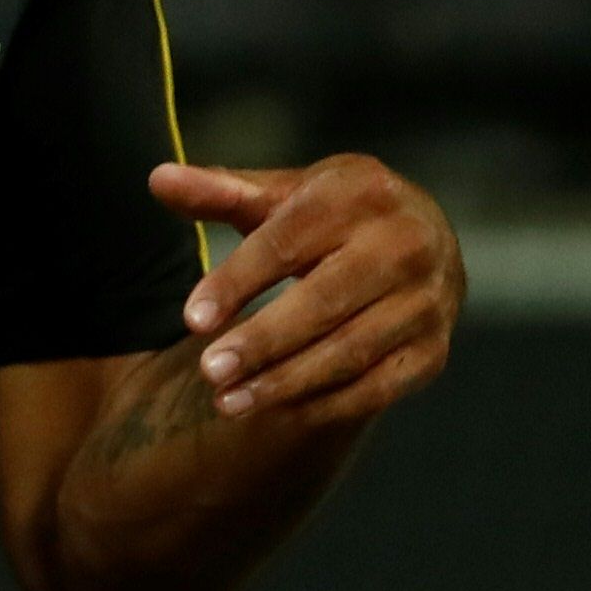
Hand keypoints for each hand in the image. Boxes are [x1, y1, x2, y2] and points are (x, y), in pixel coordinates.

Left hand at [154, 157, 460, 427]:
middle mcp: (404, 244)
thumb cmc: (335, 216)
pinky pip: (376, 387)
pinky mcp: (433, 349)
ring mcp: (426, 300)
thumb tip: (156, 180)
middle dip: (262, 341)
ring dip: (285, 382)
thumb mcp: (284, 195)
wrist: (426, 239)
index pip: (286, 244)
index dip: (237, 282)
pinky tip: (276, 410)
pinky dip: (323, 404)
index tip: (192, 320)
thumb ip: (221, 192)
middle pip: (323, 301)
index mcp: (359, 194)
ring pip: (349, 350)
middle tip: (208, 371)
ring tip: (228, 402)